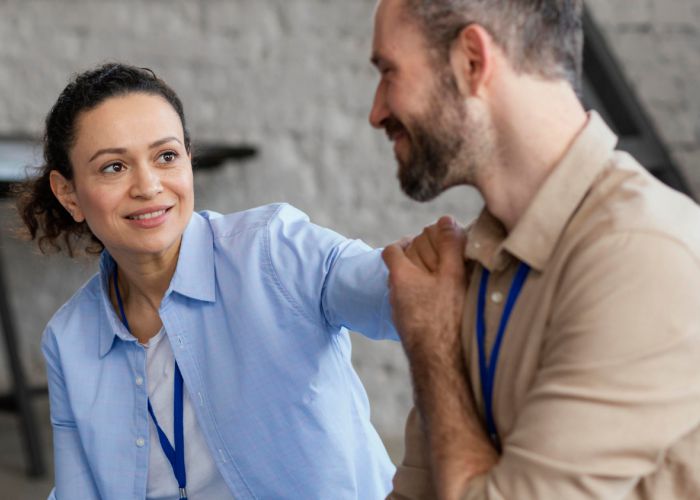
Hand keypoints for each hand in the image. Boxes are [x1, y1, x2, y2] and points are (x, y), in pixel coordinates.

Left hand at [383, 216, 467, 363]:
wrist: (439, 363)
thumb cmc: (444, 317)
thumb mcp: (452, 275)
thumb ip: (450, 245)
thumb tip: (446, 219)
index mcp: (400, 277)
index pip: (392, 250)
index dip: (406, 241)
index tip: (423, 240)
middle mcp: (394, 295)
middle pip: (399, 269)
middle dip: (416, 260)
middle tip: (438, 258)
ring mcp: (400, 315)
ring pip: (406, 290)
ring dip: (421, 283)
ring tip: (444, 282)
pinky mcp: (410, 330)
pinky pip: (413, 307)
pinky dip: (424, 300)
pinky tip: (443, 306)